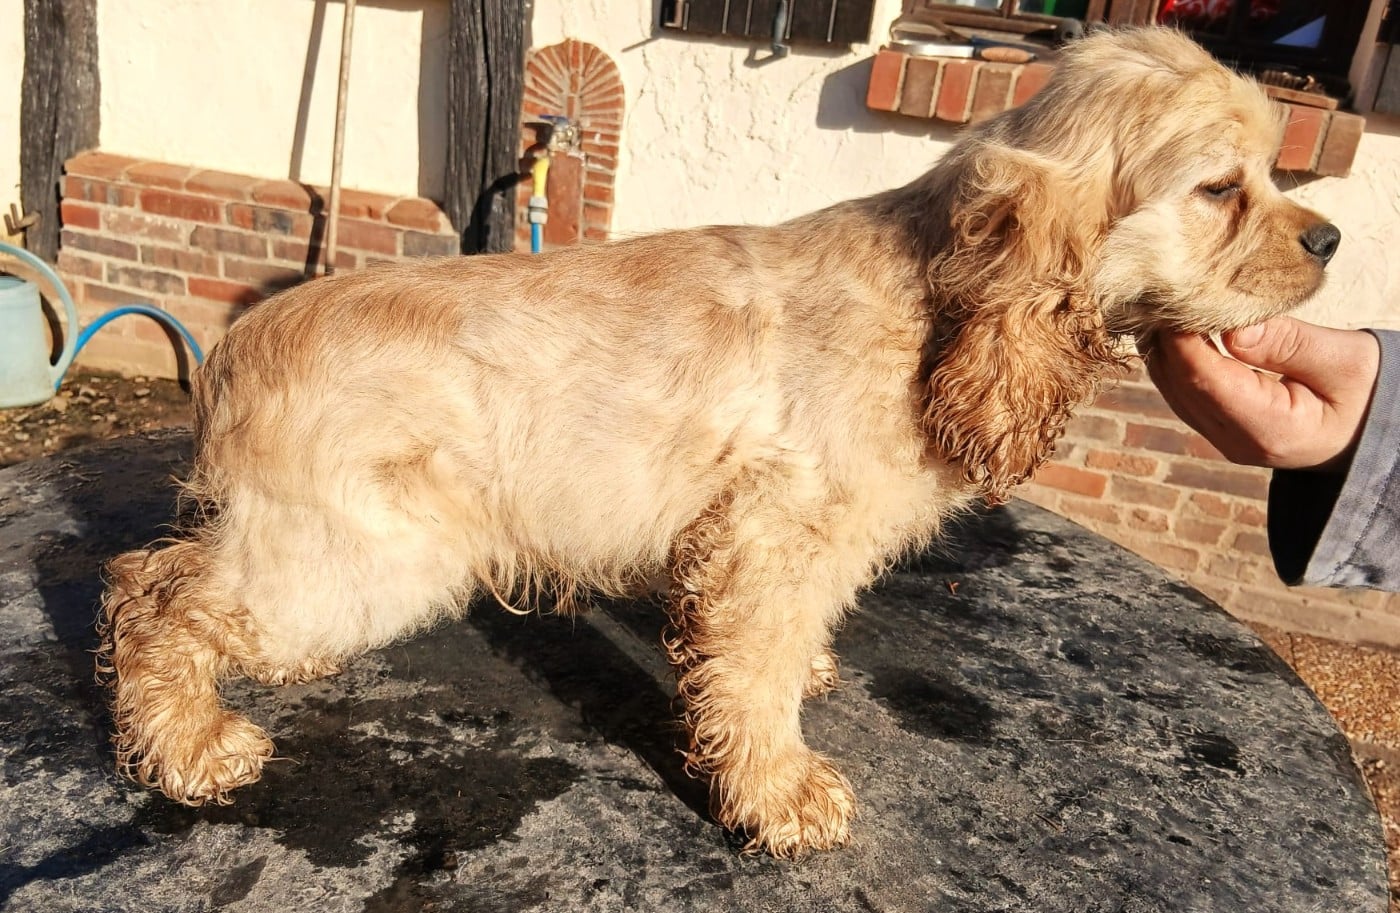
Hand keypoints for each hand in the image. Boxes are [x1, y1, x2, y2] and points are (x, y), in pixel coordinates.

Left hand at [1146, 317, 1379, 471]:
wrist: (1372, 426)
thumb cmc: (1367, 390)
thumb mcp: (1343, 359)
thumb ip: (1288, 343)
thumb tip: (1232, 327)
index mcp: (1272, 430)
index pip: (1205, 380)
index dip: (1181, 338)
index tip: (1174, 297)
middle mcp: (1239, 443)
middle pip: (1182, 386)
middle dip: (1166, 339)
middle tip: (1160, 290)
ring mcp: (1226, 439)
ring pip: (1175, 391)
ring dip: (1166, 348)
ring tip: (1164, 304)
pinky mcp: (1221, 427)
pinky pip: (1185, 393)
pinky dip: (1177, 359)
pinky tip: (1175, 328)